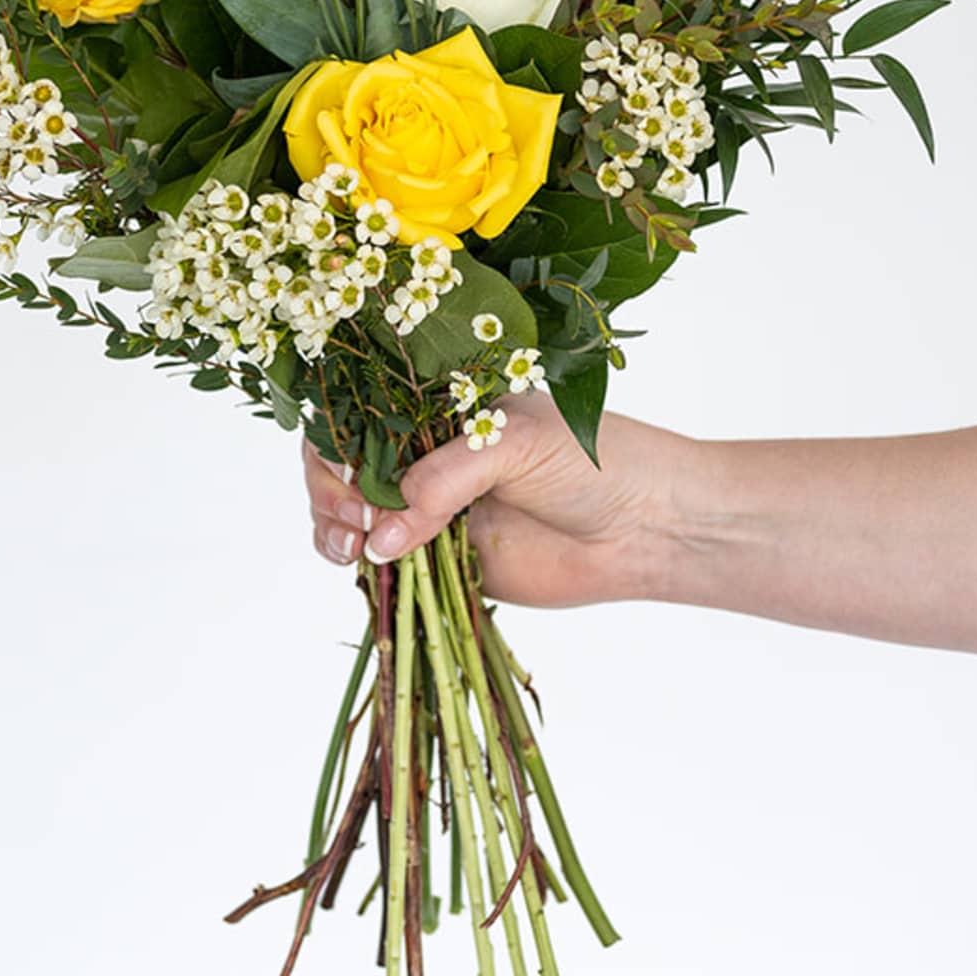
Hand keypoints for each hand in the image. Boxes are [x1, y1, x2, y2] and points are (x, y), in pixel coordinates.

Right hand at [301, 392, 691, 607]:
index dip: (336, 438)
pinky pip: (381, 566)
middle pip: (340, 464)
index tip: (348, 470)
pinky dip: (361, 569)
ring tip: (357, 549)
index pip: (358, 410)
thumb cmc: (594, 461)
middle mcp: (424, 454)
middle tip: (354, 518)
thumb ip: (445, 479)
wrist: (646, 528)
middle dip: (330, 489)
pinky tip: (369, 568)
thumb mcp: (514, 443)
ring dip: (333, 530)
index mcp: (437, 406)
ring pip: (348, 517)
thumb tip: (380, 535)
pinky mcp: (440, 561)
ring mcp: (428, 509)